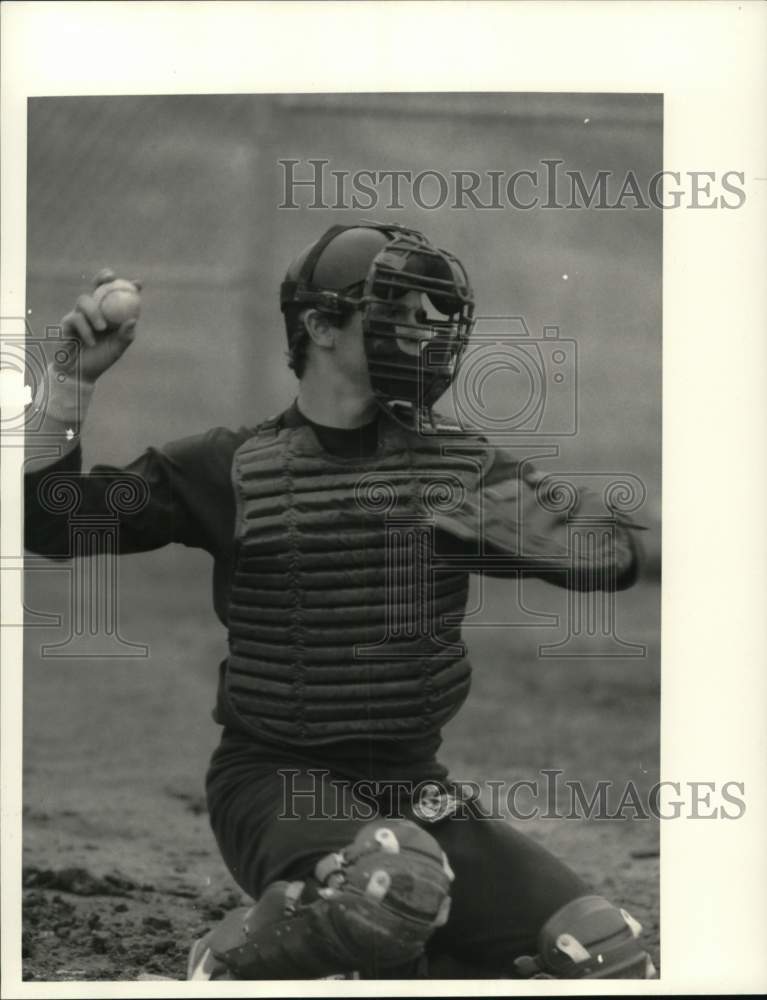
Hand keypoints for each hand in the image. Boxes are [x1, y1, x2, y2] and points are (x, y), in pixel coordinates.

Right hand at [55, 268, 140, 382]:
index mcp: (109, 314)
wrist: (80, 374)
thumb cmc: (100, 359)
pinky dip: (85, 329)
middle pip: (96, 286)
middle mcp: (94, 310)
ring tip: (102, 328)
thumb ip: (125, 335)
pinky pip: (75, 318)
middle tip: (110, 278)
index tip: (138, 284)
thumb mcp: (117, 348)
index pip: (117, 296)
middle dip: (103, 278)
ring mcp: (79, 314)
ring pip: (84, 300)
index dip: (126, 286)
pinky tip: (91, 342)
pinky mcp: (67, 322)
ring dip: (94, 312)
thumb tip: (133, 320)